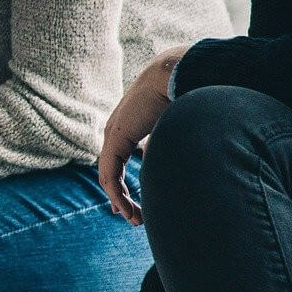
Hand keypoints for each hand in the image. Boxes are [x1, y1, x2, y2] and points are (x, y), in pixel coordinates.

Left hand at [98, 45, 184, 224]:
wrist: (174, 72)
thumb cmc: (183, 92)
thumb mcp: (176, 124)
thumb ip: (170, 143)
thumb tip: (180, 160)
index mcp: (130, 126)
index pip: (120, 158)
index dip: (124, 182)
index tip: (132, 202)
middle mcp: (117, 130)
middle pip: (111, 170)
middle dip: (121, 196)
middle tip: (131, 216)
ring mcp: (113, 135)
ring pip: (109, 176)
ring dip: (121, 200)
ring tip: (134, 219)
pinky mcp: (114, 140)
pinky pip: (109, 175)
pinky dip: (117, 194)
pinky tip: (126, 209)